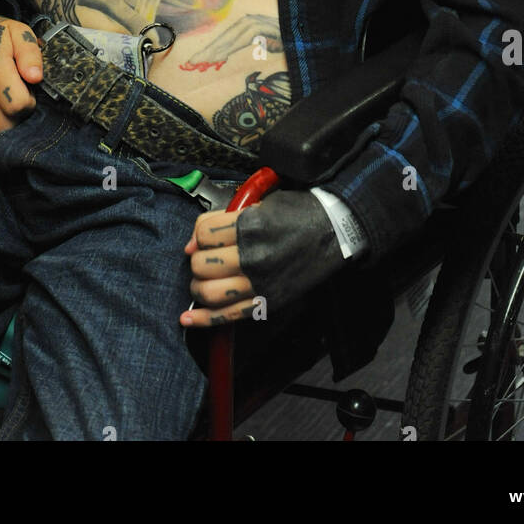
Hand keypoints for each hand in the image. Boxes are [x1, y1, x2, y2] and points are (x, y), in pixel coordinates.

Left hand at [181, 191, 343, 327]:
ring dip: (199, 287)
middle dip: (198, 261)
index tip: (203, 237)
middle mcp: (253, 256)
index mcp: (251, 225)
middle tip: (206, 257)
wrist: (335, 231)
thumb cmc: (298, 213)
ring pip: (209, 292)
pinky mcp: (268, 301)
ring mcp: (260, 282)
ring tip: (203, 281)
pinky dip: (204, 320)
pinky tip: (188, 319)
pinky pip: (228, 316)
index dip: (199, 235)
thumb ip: (224, 219)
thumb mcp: (260, 203)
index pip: (204, 234)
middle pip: (202, 264)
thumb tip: (192, 242)